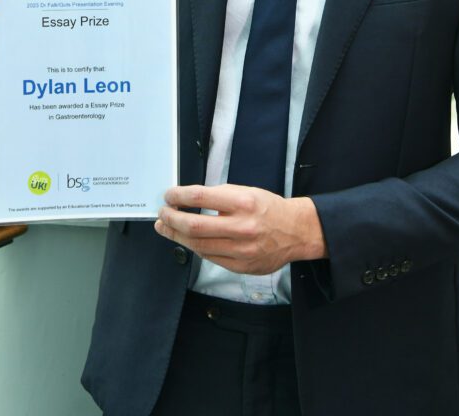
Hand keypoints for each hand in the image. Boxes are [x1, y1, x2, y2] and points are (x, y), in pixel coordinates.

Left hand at [154, 183, 327, 274]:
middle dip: (172, 219)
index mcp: (243, 202)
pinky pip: (210, 257)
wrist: (296, 231)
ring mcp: (241, 250)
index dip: (179, 196)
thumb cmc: (269, 208)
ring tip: (166, 227)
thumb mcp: (246, 192)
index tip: (169, 196)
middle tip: (162, 214)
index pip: (201, 197)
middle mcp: (242, 227)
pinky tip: (187, 240)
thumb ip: (219, 196)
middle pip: (194, 225)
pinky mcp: (240, 266)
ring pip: (198, 245)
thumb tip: (189, 200)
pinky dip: (195, 247)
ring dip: (177, 235)